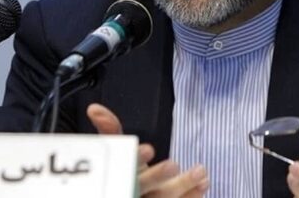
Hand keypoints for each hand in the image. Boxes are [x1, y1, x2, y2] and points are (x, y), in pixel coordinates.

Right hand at [87, 103, 208, 197]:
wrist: (125, 190)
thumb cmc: (121, 171)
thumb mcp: (114, 151)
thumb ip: (110, 130)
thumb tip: (95, 108)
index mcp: (118, 175)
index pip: (123, 168)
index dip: (135, 159)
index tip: (148, 150)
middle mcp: (130, 190)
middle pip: (142, 186)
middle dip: (157, 176)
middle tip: (173, 165)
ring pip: (163, 197)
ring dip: (183, 185)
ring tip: (201, 171)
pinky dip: (192, 196)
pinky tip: (203, 184)